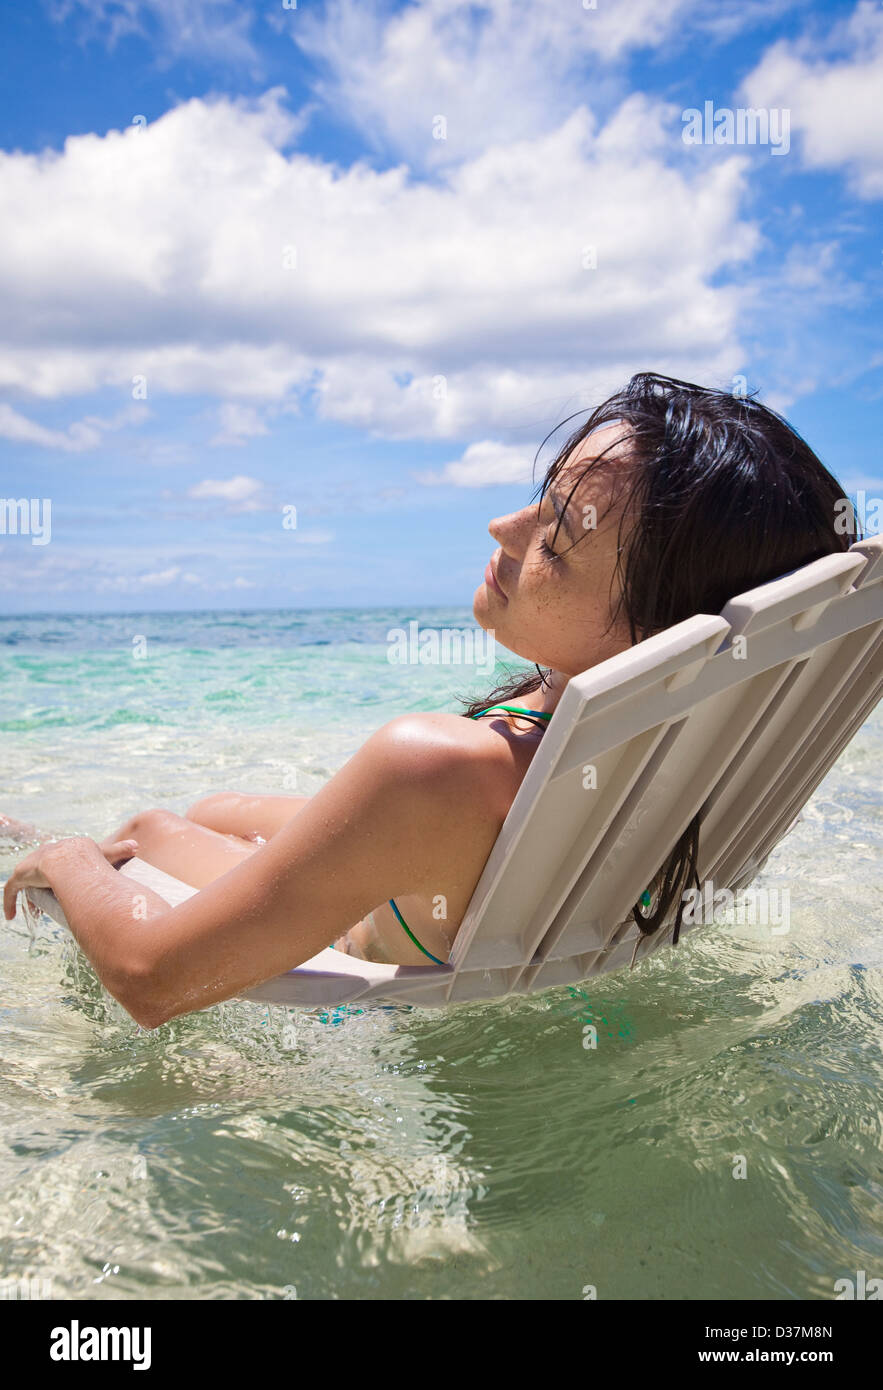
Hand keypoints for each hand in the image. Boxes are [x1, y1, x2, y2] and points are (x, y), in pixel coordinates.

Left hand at [3, 837, 138, 919]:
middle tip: (48, 906)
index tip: (62, 892)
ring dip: (29, 898)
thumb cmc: (89, 858)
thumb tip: (137, 845)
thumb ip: (120, 851)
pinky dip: (9, 903)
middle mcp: (44, 855)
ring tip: (35, 913)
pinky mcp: (20, 875)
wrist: (70, 859)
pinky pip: (11, 890)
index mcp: (62, 851)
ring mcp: (30, 866)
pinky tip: (11, 916)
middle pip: (40, 874)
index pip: (56, 864)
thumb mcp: (106, 855)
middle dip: (43, 889)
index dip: (58, 879)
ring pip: (26, 883)